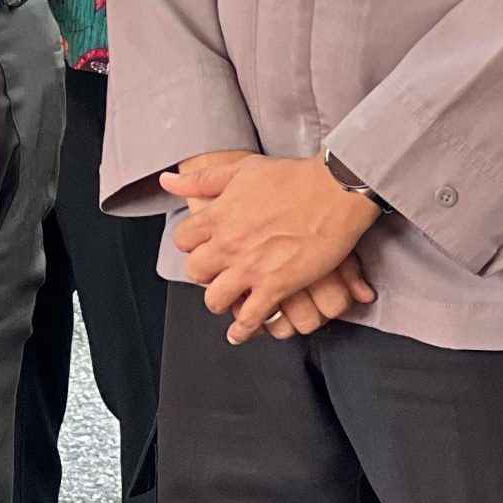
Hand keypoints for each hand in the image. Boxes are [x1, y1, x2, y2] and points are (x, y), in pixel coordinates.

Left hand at [164, 152, 380, 344]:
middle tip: (215, 275)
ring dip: (220, 302)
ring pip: (216, 299)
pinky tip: (240, 332)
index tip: (201, 247)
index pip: (183, 240)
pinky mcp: (276, 286)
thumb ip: (202, 179)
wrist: (334, 190)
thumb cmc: (293, 177)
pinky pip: (250, 317)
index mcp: (217, 217)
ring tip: (227, 301)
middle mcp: (228, 244)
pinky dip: (243, 329)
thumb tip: (168, 180)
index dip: (191, 246)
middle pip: (195, 272)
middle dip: (203, 275)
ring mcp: (250, 268)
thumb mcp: (241, 169)